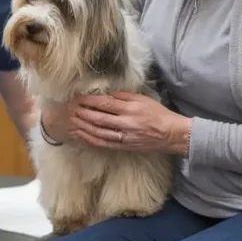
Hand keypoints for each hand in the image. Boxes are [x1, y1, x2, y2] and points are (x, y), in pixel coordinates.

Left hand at [68, 92, 191, 154]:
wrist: (171, 134)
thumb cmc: (158, 114)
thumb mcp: (143, 99)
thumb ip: (124, 96)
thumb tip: (106, 93)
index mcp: (130, 109)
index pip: (105, 103)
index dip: (89, 100)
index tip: (78, 97)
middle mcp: (126, 123)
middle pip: (98, 118)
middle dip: (82, 112)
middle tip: (70, 108)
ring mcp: (124, 136)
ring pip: (98, 132)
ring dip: (83, 126)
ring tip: (72, 120)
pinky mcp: (124, 146)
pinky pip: (103, 143)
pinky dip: (91, 139)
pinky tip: (82, 135)